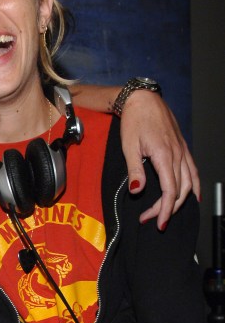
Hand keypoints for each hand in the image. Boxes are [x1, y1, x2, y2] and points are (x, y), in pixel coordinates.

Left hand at [119, 91, 199, 228]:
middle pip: (180, 190)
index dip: (165, 210)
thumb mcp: (129, 146)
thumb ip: (134, 170)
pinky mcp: (182, 148)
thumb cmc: (134, 120)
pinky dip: (194, 186)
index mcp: (164, 155)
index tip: (158, 222)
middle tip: (152, 220)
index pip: (170, 191)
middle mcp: (178, 154)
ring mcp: (182, 151)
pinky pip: (193, 171)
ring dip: (180, 201)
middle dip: (168, 209)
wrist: (143, 100)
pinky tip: (193, 195)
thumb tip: (137, 190)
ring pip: (189, 182)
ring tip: (168, 213)